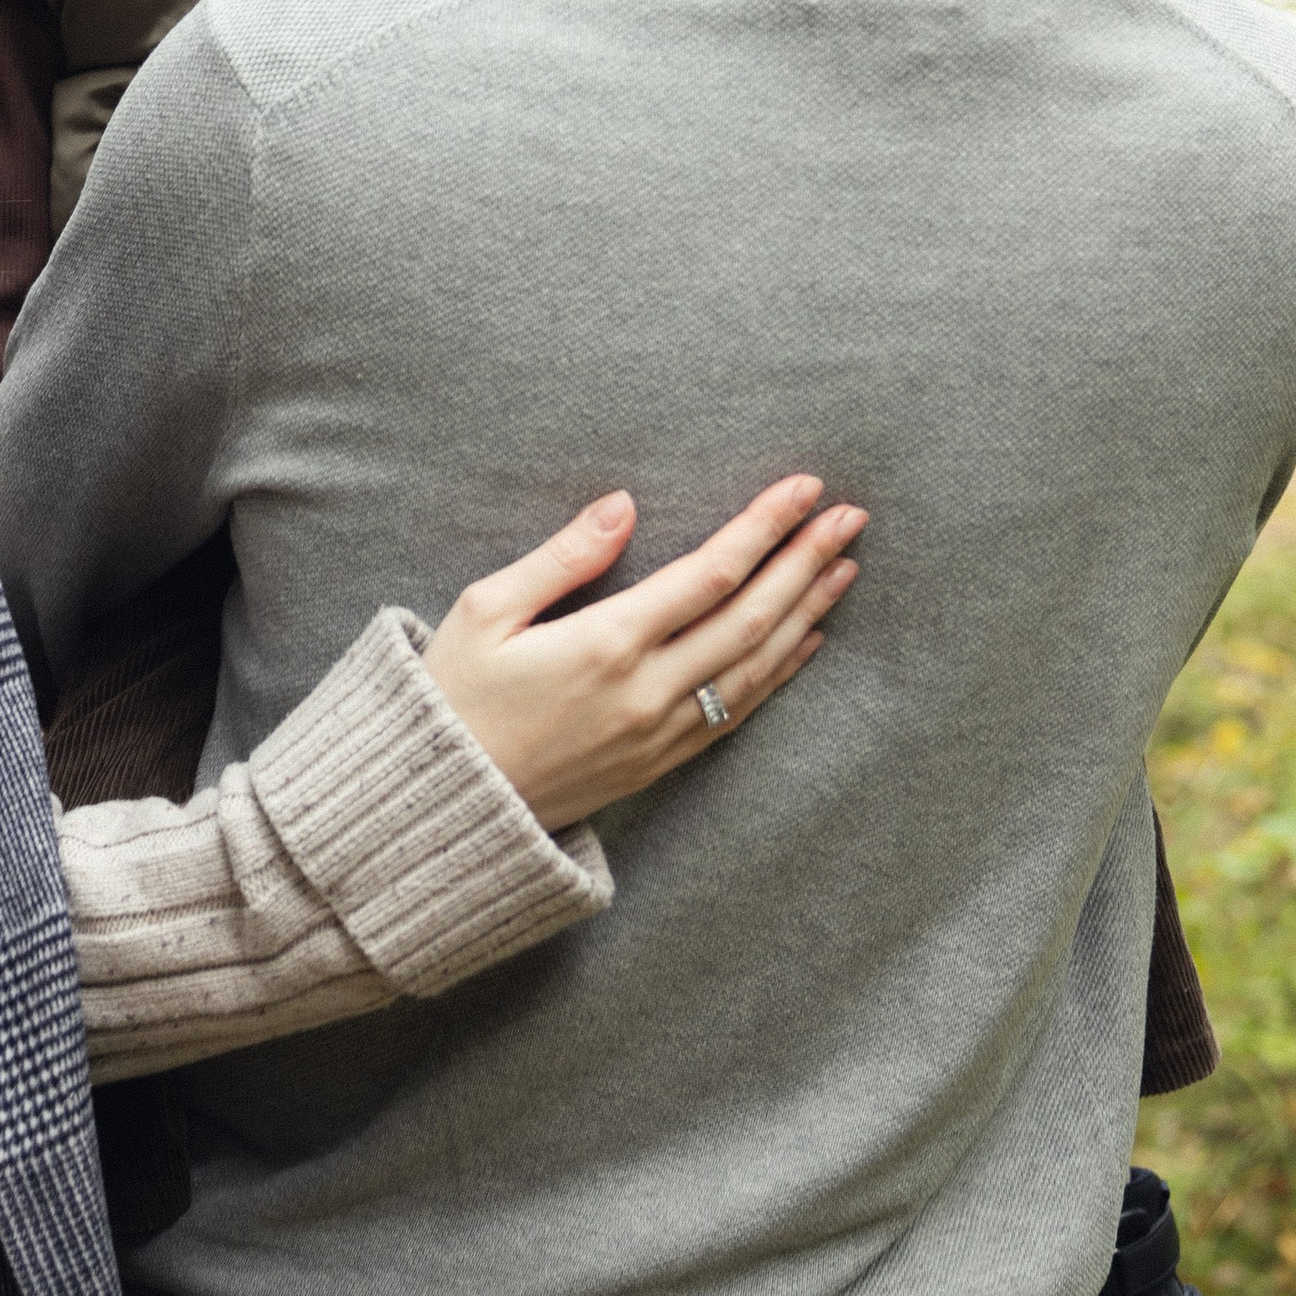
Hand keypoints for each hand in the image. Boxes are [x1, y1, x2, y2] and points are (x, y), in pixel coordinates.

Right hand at [420, 477, 864, 828]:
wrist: (444, 806)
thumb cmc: (454, 697)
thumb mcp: (486, 611)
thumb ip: (561, 557)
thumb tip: (623, 504)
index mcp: (605, 643)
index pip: (709, 573)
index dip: (763, 527)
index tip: (804, 489)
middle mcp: (647, 691)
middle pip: (750, 616)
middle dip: (806, 561)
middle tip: (851, 516)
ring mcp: (660, 733)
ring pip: (755, 666)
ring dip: (808, 612)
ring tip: (845, 567)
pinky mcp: (659, 763)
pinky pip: (738, 712)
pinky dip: (780, 671)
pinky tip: (806, 639)